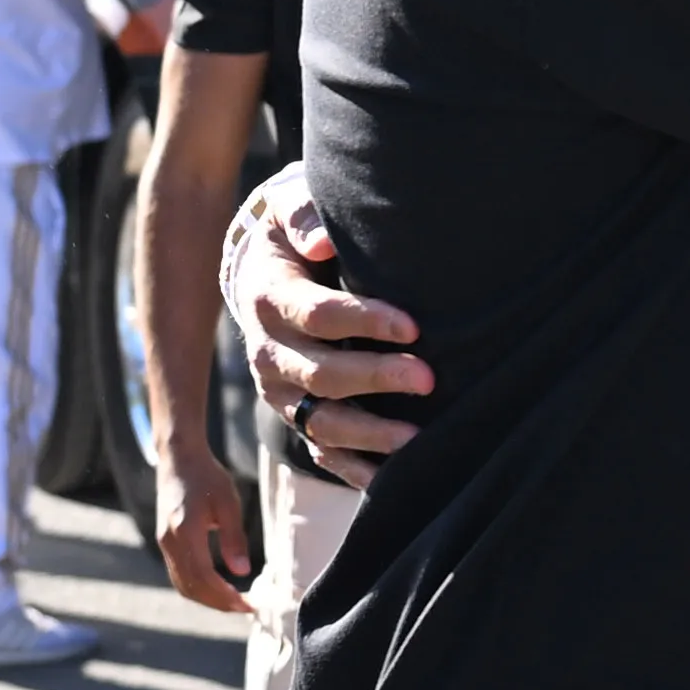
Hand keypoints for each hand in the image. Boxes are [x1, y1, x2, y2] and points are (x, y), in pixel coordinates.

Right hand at [153, 443, 256, 614]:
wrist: (179, 460)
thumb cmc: (208, 477)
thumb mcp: (228, 503)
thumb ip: (234, 538)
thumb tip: (242, 571)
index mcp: (185, 531)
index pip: (204, 576)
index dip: (226, 596)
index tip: (249, 605)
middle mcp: (169, 542)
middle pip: (191, 587)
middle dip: (219, 603)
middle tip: (246, 608)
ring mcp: (164, 544)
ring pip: (182, 585)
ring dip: (208, 599)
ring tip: (235, 602)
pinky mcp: (165, 543)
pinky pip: (179, 575)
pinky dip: (198, 588)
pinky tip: (219, 587)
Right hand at [226, 164, 428, 489]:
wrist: (260, 274)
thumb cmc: (292, 237)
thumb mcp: (288, 210)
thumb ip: (303, 214)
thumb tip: (320, 242)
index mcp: (270, 299)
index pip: (319, 315)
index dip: (366, 321)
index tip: (414, 326)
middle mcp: (268, 353)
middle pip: (323, 374)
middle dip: (377, 378)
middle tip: (429, 379)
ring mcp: (280, 392)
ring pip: (321, 422)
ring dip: (370, 434)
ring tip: (418, 439)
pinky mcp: (295, 415)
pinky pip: (320, 452)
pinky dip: (354, 469)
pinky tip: (392, 478)